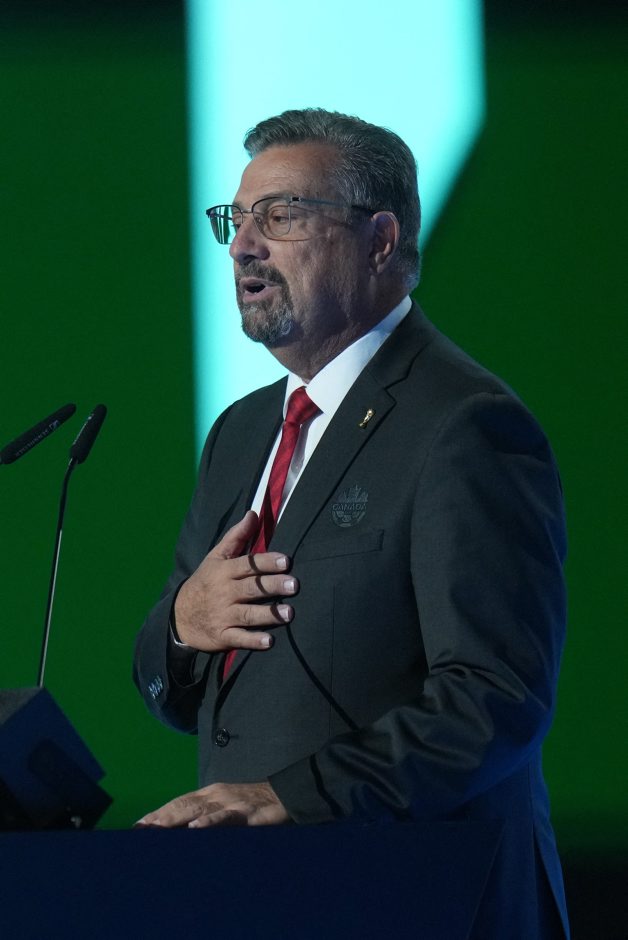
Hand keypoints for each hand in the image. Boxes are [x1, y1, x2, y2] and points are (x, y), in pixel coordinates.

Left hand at [134, 782, 289, 827]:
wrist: (287, 795)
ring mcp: (231, 802)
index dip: (159, 813)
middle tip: (140, 829)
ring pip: (199, 810)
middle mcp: (217, 795)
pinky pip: (225, 818)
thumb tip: (184, 828)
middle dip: (160, 817)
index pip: (179, 803)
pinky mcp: (246, 813)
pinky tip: (195, 828)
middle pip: (183, 805)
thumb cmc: (254, 804)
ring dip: (176, 819)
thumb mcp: (228, 807)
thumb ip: (208, 814)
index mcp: (211, 794)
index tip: (139, 826)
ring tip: (157, 828)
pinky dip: (209, 822)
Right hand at [175, 510, 296, 651]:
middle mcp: (224, 593)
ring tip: (289, 613)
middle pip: (251, 588)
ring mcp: (224, 615)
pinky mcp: (223, 636)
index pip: (247, 565)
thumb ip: (236, 536)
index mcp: (224, 572)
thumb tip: (254, 513)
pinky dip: (253, 641)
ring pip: (248, 614)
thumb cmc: (205, 582)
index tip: (286, 561)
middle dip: (272, 586)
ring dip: (268, 614)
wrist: (180, 616)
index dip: (266, 562)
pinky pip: (239, 639)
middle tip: (294, 585)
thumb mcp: (216, 557)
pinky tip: (269, 641)